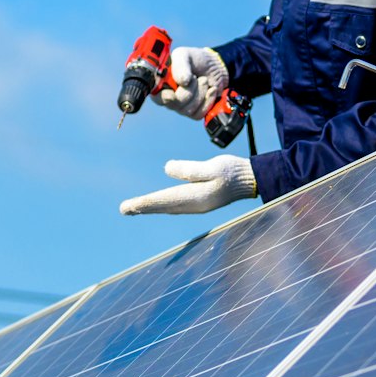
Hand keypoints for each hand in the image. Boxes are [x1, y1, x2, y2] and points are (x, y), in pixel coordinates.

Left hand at [119, 155, 256, 215]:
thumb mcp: (213, 167)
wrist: (252, 180)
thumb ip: (190, 170)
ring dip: (151, 207)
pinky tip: (157, 205)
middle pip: (163, 207)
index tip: (127, 207)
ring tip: (134, 208)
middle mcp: (194, 205)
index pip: (164, 200)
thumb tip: (167, 169)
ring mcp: (198, 205)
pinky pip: (175, 206)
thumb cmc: (233, 171)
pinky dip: (163, 205)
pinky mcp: (201, 202)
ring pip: (168, 207)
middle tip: (123, 210)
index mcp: (196, 197)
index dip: (144, 203)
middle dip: (143, 207)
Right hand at [153, 46, 227, 119]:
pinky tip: (211, 90)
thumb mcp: (185, 55)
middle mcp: (169, 98)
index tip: (172, 93)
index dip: (163, 97)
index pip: (156, 97)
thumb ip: (181, 66)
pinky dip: (208, 100)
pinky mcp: (195, 112)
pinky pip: (199, 114)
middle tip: (195, 77)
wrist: (215, 66)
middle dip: (188, 90)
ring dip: (200, 92)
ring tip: (204, 80)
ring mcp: (182, 107)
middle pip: (174, 105)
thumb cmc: (195, 60)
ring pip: (188, 110)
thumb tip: (183, 82)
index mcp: (161, 84)